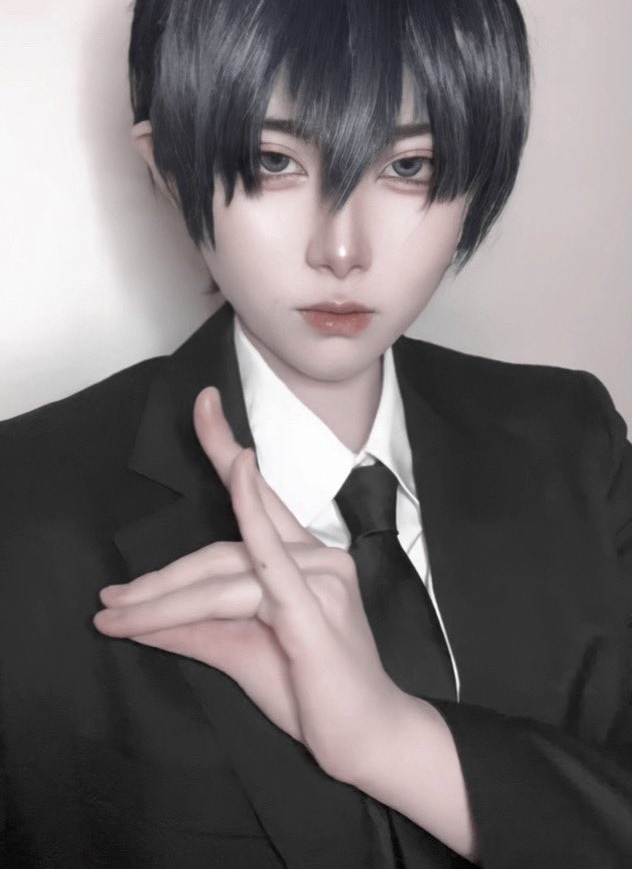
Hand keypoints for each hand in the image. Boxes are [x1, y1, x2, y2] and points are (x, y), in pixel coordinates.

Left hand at [93, 387, 399, 782]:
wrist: (366, 738)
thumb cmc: (313, 693)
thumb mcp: (241, 651)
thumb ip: (194, 627)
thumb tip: (136, 618)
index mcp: (303, 559)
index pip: (258, 498)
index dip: (227, 446)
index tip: (204, 401)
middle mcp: (315, 556)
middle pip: (219, 555)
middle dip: (159, 581)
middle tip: (109, 604)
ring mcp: (319, 578)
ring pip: (223, 577)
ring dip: (163, 601)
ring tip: (118, 618)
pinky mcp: (313, 607)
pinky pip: (270, 562)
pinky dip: (252, 515)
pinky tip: (238, 477)